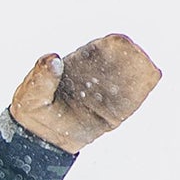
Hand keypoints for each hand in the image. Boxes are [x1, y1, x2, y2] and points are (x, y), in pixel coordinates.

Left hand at [8, 34, 160, 153]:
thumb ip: (40, 76)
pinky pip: (130, 102)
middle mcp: (96, 76)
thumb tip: (53, 58)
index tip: (118, 42)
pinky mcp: (113, 115)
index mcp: (78, 64)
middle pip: (119, 61)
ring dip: (138, 72)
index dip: (111, 45)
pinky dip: (140, 91)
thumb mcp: (29, 93)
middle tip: (135, 55)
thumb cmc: (32, 109)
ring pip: (128, 80)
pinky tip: (149, 78)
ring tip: (146, 68)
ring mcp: (106, 95)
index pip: (99, 50)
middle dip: (130, 56)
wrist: (38, 137)